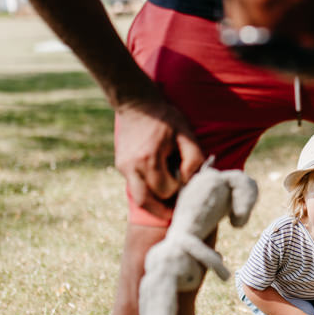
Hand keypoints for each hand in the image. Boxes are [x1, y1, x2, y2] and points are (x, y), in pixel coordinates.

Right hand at [114, 99, 204, 219]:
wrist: (137, 104)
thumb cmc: (165, 118)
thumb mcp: (185, 134)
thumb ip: (193, 159)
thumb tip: (189, 181)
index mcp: (148, 159)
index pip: (165, 190)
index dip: (178, 189)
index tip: (186, 183)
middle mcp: (131, 166)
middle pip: (146, 203)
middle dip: (162, 209)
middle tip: (176, 210)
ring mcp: (123, 167)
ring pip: (138, 198)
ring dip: (154, 203)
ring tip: (169, 203)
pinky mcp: (120, 165)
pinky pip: (135, 186)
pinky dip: (148, 190)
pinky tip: (160, 184)